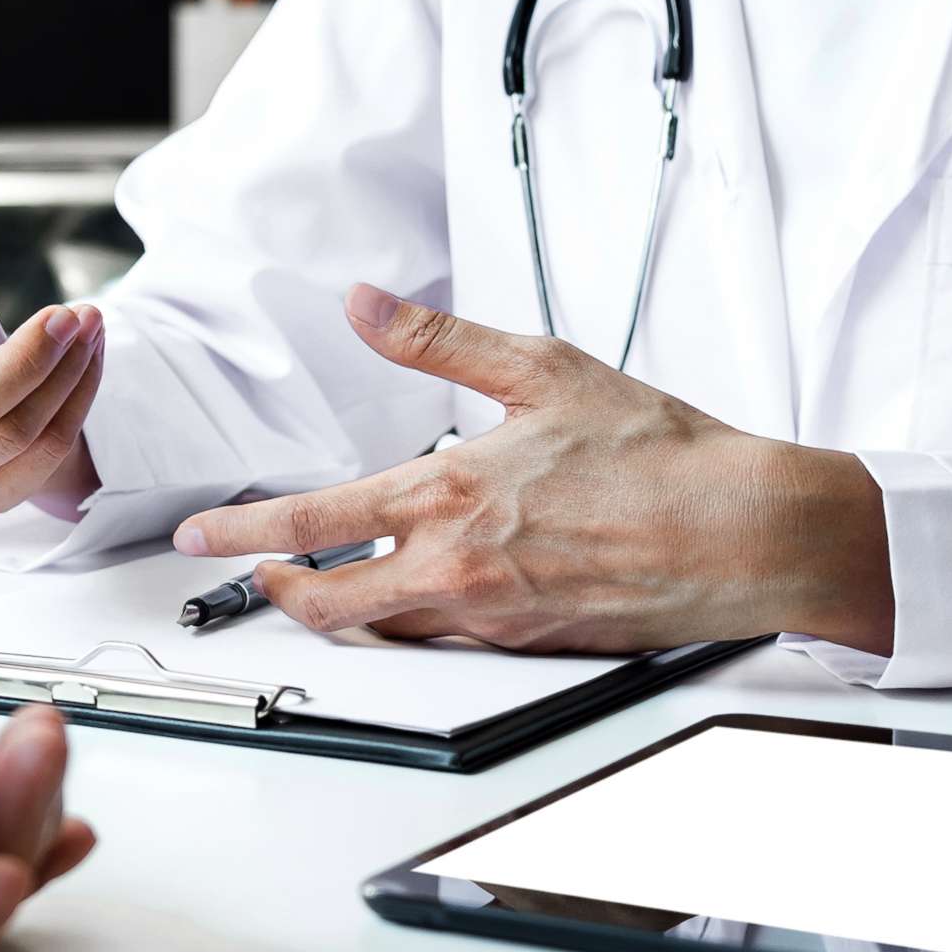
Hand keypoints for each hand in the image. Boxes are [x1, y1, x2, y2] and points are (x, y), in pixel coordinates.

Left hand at [172, 286, 894, 654]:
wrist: (749, 535)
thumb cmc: (666, 456)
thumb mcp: (545, 370)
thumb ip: (441, 338)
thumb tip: (366, 303)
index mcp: (452, 494)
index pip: (312, 521)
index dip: (242, 532)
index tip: (202, 535)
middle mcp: (459, 567)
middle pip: (326, 603)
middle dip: (273, 592)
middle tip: (252, 575)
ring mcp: (492, 618)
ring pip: (383, 629)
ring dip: (340, 610)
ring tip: (319, 584)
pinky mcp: (528, 648)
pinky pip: (444, 643)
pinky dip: (411, 622)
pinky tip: (414, 596)